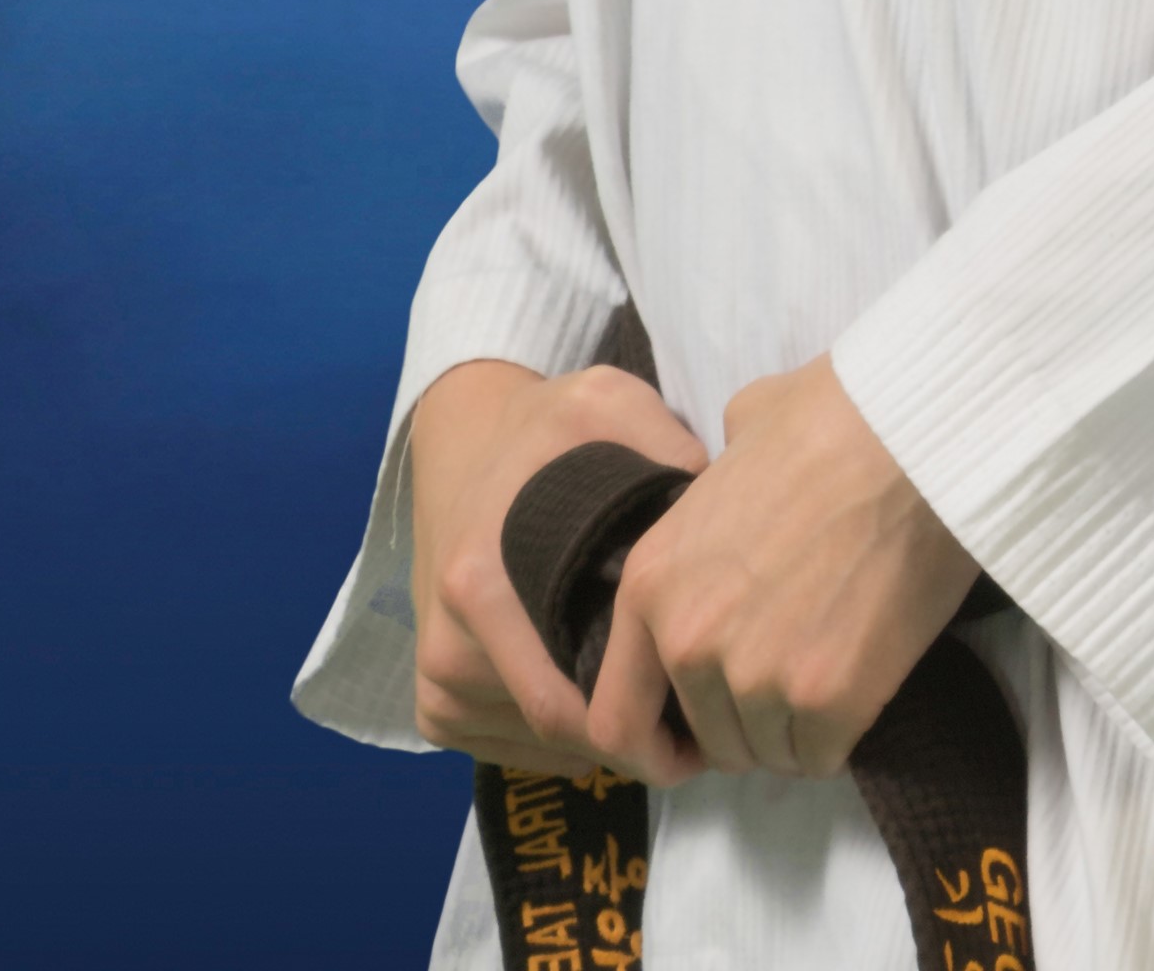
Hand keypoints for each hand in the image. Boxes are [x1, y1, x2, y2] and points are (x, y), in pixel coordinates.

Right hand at [409, 354, 708, 773]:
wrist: (461, 437)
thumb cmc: (542, 429)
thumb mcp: (604, 402)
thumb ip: (664, 444)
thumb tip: (720, 507)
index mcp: (480, 585)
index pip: (567, 704)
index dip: (642, 719)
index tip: (700, 711)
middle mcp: (447, 645)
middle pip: (558, 733)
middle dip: (632, 740)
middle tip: (696, 726)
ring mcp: (434, 680)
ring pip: (538, 748)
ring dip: (601, 742)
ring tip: (662, 706)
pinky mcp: (433, 698)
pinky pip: (509, 749)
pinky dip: (562, 742)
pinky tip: (603, 697)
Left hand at [587, 354, 976, 781]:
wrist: (907, 436)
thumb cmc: (826, 420)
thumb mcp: (734, 436)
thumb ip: (710, 490)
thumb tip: (728, 480)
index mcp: (650, 583)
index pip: (614, 718)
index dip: (653, 744)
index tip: (688, 742)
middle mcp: (688, 641)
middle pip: (706, 740)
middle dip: (743, 726)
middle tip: (787, 681)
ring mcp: (755, 677)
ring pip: (766, 754)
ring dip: (793, 729)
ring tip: (831, 666)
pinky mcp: (827, 700)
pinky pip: (821, 756)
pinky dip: (839, 734)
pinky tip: (861, 677)